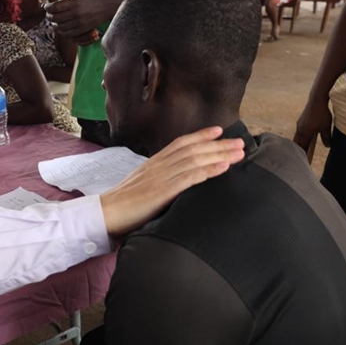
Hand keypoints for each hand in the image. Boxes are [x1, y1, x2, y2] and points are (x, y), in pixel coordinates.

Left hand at [44, 0, 122, 39]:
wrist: (108, 6)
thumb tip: (55, 1)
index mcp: (74, 2)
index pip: (54, 7)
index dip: (47, 7)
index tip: (46, 6)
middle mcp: (75, 13)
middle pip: (55, 18)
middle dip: (49, 16)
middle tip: (48, 14)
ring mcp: (79, 23)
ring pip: (59, 27)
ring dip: (54, 24)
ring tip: (54, 21)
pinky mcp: (82, 29)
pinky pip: (67, 34)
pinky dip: (61, 31)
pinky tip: (61, 27)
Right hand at [99, 127, 245, 235]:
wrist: (105, 213)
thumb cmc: (122, 204)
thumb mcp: (141, 185)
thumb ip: (157, 180)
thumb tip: (173, 183)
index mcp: (153, 163)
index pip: (180, 144)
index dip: (200, 136)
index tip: (218, 131)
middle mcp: (158, 166)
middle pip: (192, 149)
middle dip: (218, 145)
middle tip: (240, 142)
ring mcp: (160, 177)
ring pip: (194, 160)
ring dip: (219, 155)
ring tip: (238, 153)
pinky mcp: (162, 192)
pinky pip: (189, 178)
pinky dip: (208, 171)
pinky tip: (223, 168)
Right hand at [293, 97, 332, 162]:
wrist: (316, 100)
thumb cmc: (322, 114)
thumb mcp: (326, 127)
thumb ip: (326, 138)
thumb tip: (328, 146)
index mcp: (304, 133)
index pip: (301, 147)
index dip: (302, 155)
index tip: (303, 162)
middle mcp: (299, 130)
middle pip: (296, 144)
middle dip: (298, 151)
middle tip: (300, 159)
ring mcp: (299, 125)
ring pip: (296, 138)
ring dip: (298, 144)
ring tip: (301, 150)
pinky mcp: (301, 121)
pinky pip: (299, 132)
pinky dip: (300, 138)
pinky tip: (304, 138)